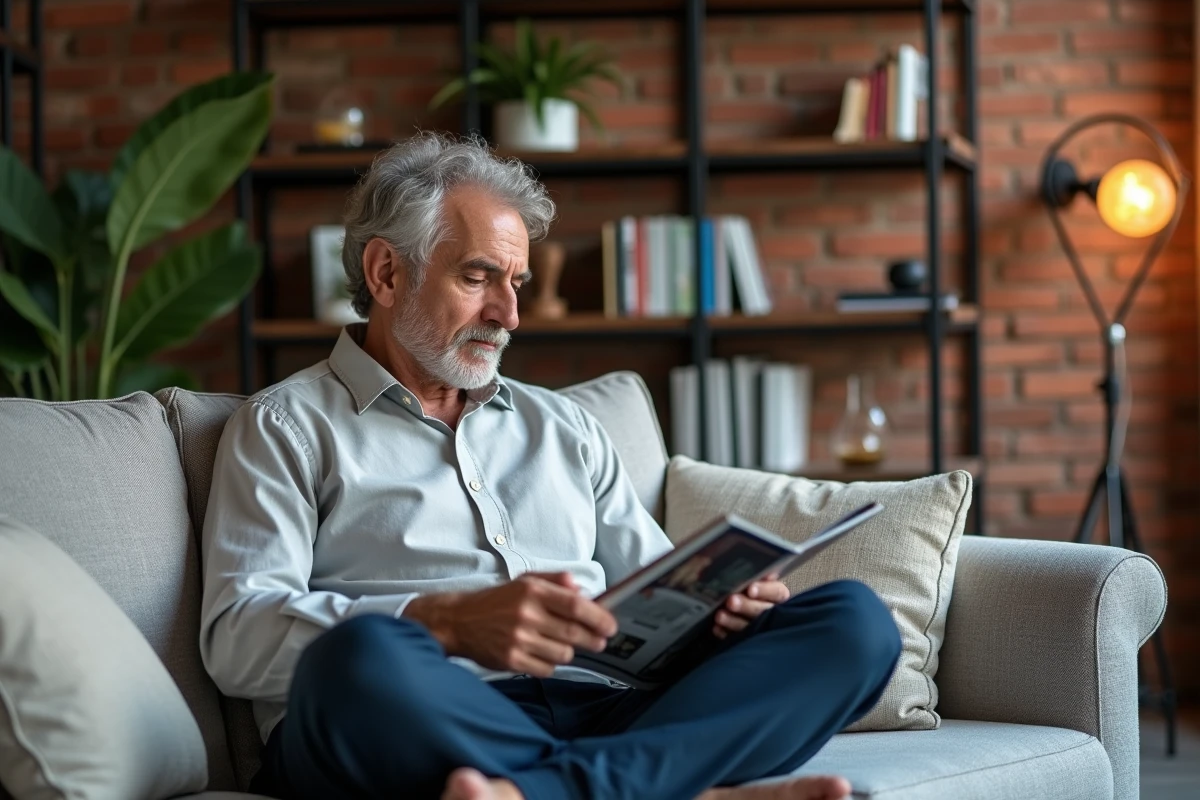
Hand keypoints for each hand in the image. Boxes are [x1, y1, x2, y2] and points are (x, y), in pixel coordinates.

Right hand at [405, 572, 616, 677]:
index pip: (575, 605)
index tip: (610, 625)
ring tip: (560, 643)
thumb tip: (582, 588)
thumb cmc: (496, 602)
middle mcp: (526, 614)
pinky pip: (547, 669)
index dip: (598, 617)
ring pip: (563, 653)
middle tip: (600, 640)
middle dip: (593, 639)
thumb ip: (554, 581)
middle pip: (574, 632)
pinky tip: (542, 654)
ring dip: (568, 651)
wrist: (459, 621)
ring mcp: (518, 640)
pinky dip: (550, 664)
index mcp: (531, 591)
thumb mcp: (524, 581)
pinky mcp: (511, 661)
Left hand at [713, 575, 789, 638]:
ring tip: (719, 616)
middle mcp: (772, 612)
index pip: (777, 592)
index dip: (765, 590)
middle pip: (762, 610)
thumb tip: (761, 571)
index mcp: (777, 596)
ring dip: (734, 621)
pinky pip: (737, 639)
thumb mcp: (755, 580)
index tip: (751, 589)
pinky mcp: (747, 640)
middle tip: (731, 601)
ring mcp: (760, 628)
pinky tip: (717, 628)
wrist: (741, 611)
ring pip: (750, 627)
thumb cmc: (746, 589)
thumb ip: (758, 576)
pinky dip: (726, 634)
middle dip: (746, 606)